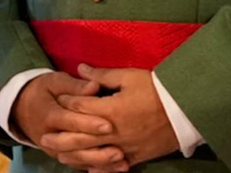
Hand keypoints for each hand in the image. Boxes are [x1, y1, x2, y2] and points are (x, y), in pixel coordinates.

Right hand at [11, 72, 118, 170]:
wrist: (22, 110)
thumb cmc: (43, 92)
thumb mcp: (54, 81)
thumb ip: (75, 86)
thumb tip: (95, 86)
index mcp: (48, 115)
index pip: (69, 121)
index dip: (89, 124)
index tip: (108, 125)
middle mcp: (50, 137)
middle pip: (75, 146)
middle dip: (97, 149)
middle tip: (119, 150)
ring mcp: (55, 150)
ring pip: (79, 159)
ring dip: (100, 162)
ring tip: (121, 161)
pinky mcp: (62, 156)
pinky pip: (81, 165)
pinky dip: (99, 168)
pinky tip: (116, 167)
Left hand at [51, 65, 179, 170]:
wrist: (187, 110)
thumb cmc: (158, 89)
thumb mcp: (130, 76)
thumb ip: (103, 75)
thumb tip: (80, 68)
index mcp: (110, 109)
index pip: (81, 107)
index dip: (66, 102)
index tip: (56, 99)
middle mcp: (114, 131)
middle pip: (81, 137)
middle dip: (61, 137)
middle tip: (43, 138)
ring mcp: (125, 146)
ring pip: (94, 154)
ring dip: (75, 155)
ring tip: (60, 155)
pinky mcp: (137, 156)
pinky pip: (114, 164)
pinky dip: (100, 168)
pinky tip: (89, 170)